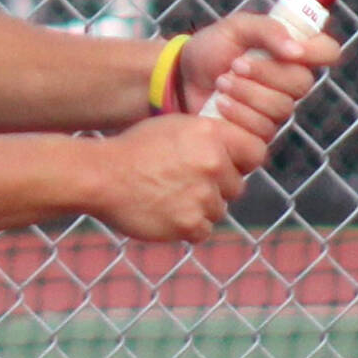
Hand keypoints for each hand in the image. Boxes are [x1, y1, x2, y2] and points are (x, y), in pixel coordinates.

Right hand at [89, 116, 264, 242]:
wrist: (101, 176)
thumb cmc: (135, 148)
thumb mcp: (176, 127)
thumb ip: (210, 138)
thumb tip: (236, 152)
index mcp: (211, 135)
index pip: (255, 152)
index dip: (243, 161)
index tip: (228, 166)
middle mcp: (212, 164)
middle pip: (236, 186)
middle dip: (216, 188)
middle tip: (184, 182)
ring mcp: (202, 196)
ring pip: (218, 209)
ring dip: (199, 207)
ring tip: (167, 195)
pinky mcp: (189, 224)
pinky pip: (202, 230)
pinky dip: (186, 226)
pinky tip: (164, 211)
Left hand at [178, 15, 340, 147]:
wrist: (180, 77)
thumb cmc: (211, 49)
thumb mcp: (236, 27)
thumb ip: (267, 30)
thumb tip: (296, 50)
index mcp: (291, 50)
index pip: (327, 51)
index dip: (318, 52)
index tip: (293, 51)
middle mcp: (290, 81)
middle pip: (302, 83)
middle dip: (265, 73)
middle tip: (235, 64)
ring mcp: (276, 109)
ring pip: (281, 107)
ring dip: (247, 92)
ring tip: (221, 82)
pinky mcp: (259, 132)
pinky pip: (263, 129)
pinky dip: (237, 113)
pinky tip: (219, 103)